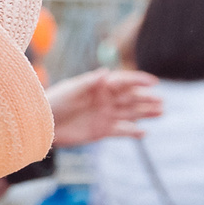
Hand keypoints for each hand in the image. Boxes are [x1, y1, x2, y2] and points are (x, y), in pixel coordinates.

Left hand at [49, 69, 164, 144]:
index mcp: (101, 86)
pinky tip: (144, 133)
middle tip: (161, 102)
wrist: (43, 124)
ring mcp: (106, 115)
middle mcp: (107, 99)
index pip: (124, 81)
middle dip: (147, 99)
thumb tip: (106, 72)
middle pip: (131, 98)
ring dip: (145, 113)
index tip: (154, 83)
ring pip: (131, 113)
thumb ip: (90, 82)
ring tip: (160, 112)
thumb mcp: (71, 90)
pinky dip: (133, 132)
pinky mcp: (103, 131)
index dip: (139, 81)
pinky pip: (122, 131)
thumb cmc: (55, 102)